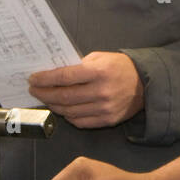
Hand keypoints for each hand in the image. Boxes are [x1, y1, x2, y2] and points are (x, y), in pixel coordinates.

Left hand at [27, 51, 143, 127]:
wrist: (145, 83)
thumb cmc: (120, 67)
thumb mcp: (100, 57)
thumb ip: (78, 65)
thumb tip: (55, 74)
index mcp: (99, 72)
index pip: (64, 77)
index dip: (45, 79)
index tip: (33, 79)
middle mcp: (101, 91)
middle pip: (64, 96)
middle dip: (44, 93)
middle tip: (34, 90)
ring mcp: (105, 108)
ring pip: (69, 111)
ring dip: (54, 106)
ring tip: (47, 99)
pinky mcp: (108, 120)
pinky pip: (80, 122)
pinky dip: (68, 116)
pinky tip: (63, 109)